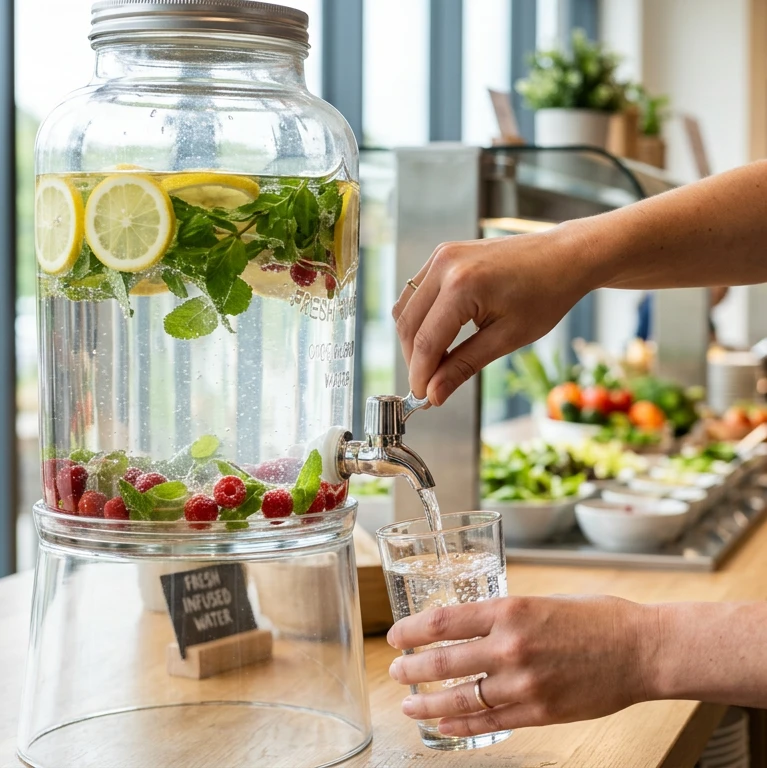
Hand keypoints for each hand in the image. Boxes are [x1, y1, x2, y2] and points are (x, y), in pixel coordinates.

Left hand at [387, 595, 656, 736]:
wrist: (642, 650)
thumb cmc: (597, 618)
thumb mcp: (543, 601)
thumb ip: (504, 616)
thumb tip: (470, 626)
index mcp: (510, 610)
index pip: (443, 622)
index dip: (411, 631)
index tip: (396, 636)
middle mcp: (511, 647)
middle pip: (443, 662)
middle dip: (411, 668)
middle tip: (396, 671)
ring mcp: (524, 684)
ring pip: (461, 699)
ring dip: (428, 703)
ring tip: (408, 703)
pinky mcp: (539, 713)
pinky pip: (489, 722)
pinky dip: (461, 726)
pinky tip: (443, 725)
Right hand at [392, 228, 591, 404]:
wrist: (564, 256)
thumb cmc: (545, 295)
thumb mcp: (507, 338)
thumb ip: (463, 365)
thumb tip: (433, 394)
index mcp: (461, 286)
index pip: (425, 342)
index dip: (420, 376)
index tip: (423, 399)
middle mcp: (444, 265)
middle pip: (408, 325)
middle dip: (414, 360)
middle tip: (429, 386)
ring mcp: (441, 255)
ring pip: (406, 309)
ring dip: (414, 340)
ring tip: (437, 363)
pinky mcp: (443, 254)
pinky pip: (417, 293)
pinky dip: (420, 318)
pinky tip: (440, 337)